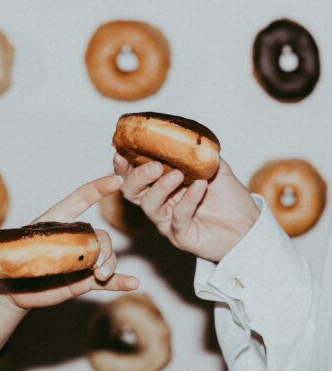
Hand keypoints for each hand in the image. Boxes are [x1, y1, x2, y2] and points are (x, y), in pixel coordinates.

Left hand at [0, 175, 138, 309]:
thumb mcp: (4, 252)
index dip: (97, 189)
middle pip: (100, 234)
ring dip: (111, 265)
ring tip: (102, 277)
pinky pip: (108, 280)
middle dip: (105, 247)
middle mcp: (74, 239)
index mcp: (57, 223)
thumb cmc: (8, 264)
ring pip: (106, 256)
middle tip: (97, 267)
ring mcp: (81, 260)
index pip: (79, 200)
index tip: (115, 180)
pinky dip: (120, 281)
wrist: (11, 290)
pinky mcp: (84, 281)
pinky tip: (134, 284)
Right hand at [113, 152, 259, 261]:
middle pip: (132, 192)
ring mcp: (168, 221)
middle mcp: (160, 203)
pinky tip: (200, 187)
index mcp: (162, 184)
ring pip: (150, 206)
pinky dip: (188, 201)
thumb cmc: (228, 198)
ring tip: (177, 175)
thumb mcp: (214, 166)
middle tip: (154, 166)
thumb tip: (184, 134)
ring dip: (161, 187)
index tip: (122, 152)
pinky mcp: (181, 236)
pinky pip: (177, 219)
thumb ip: (197, 153)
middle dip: (138, 177)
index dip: (124, 165)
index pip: (134, 174)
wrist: (248, 225)